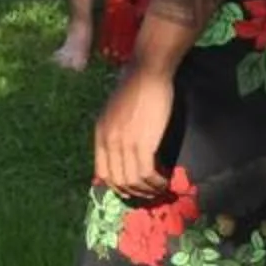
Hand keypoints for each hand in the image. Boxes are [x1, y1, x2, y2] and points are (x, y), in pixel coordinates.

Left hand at [93, 66, 176, 196]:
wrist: (147, 73)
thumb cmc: (136, 87)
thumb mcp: (115, 111)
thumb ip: (114, 130)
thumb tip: (122, 150)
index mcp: (100, 134)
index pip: (103, 173)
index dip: (118, 186)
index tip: (132, 189)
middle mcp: (109, 142)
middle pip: (118, 180)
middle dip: (135, 192)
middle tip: (150, 193)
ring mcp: (124, 144)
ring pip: (133, 181)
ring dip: (148, 190)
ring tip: (160, 189)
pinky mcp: (143, 144)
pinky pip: (147, 174)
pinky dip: (157, 182)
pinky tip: (166, 181)